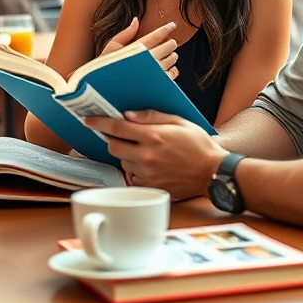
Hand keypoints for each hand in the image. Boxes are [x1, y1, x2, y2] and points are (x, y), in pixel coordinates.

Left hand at [84, 111, 225, 199]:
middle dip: (114, 140)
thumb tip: (128, 115)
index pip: (117, 128)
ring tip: (144, 152)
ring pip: (122, 163)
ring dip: (126, 156)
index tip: (88, 121)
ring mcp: (148, 174)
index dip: (99, 123)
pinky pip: (133, 177)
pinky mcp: (151, 187)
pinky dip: (136, 171)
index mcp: (153, 136)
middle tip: (125, 138)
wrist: (213, 172)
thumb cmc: (198, 145)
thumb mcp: (178, 121)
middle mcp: (147, 156)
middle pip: (113, 147)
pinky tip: (150, 166)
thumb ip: (151, 116)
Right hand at [102, 18, 179, 77]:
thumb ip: (125, 33)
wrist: (104, 91)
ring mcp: (155, 72)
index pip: (156, 36)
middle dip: (170, 43)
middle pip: (168, 47)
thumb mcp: (111, 47)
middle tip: (169, 43)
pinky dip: (173, 70)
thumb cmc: (105, 68)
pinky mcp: (159, 84)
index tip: (172, 25)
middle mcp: (149, 60)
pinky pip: (173, 74)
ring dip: (172, 56)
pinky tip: (167, 69)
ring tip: (168, 56)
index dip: (166, 29)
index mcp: (137, 49)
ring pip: (172, 60)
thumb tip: (136, 20)